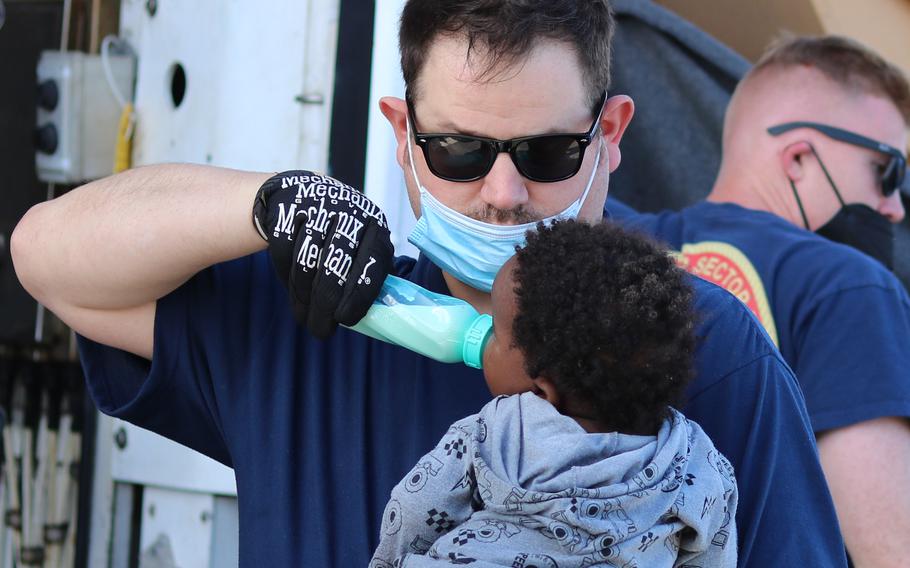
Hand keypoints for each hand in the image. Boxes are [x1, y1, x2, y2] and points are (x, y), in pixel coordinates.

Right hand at [253, 170, 393, 337]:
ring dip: (303, 298)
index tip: (346, 320)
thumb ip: (369, 273)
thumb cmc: (338, 231)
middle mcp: (349, 211)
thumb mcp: (362, 243)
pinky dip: (285, 278)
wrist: (299, 194)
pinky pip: (283, 254)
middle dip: (325, 307)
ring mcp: (316, 207)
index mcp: (375, 222)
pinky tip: (293, 292)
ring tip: (305, 316)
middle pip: (334, 269)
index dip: (359, 297)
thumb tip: (372, 315)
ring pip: (306, 265)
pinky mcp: (286, 210)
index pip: (372, 264)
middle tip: (320, 330)